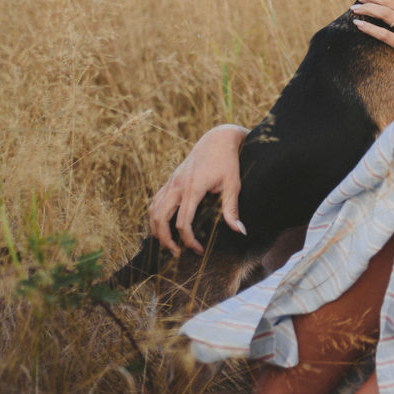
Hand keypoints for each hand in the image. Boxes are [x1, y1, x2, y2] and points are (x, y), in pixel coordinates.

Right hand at [147, 124, 247, 256]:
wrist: (217, 139)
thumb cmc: (228, 162)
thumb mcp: (233, 184)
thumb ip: (232, 209)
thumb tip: (240, 231)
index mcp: (192, 188)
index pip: (183, 223)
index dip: (188, 240)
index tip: (199, 250)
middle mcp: (177, 186)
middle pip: (160, 219)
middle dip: (165, 240)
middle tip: (176, 253)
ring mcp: (171, 182)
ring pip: (153, 210)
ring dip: (156, 229)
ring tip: (167, 243)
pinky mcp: (170, 180)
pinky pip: (155, 201)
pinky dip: (154, 216)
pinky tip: (162, 226)